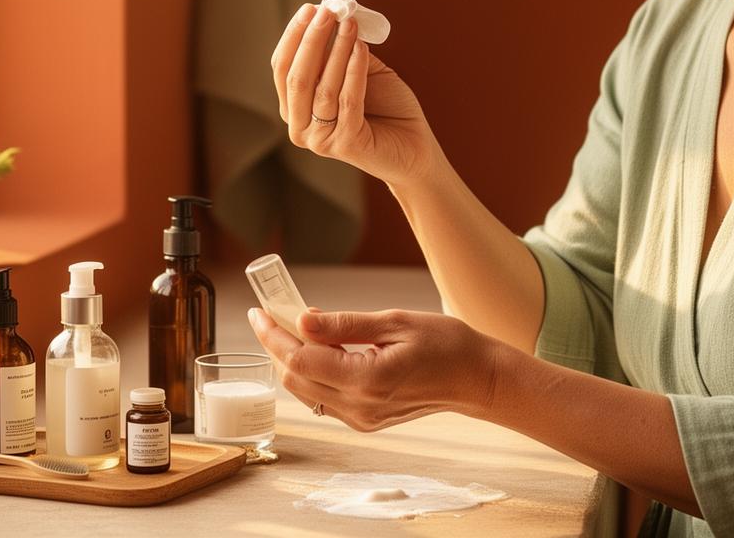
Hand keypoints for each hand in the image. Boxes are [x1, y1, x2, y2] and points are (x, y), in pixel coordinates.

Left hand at [247, 305, 501, 430]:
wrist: (475, 379)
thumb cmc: (444, 344)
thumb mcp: (395, 322)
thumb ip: (345, 325)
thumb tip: (302, 320)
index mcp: (367, 380)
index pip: (300, 359)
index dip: (273, 335)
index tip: (258, 312)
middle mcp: (359, 407)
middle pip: (295, 378)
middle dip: (277, 345)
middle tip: (271, 314)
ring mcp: (361, 419)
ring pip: (305, 391)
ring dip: (292, 359)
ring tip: (291, 326)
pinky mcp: (365, 421)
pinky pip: (323, 398)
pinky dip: (312, 372)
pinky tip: (319, 348)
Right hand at [271, 2, 443, 185]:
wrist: (414, 146)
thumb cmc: (385, 107)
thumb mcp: (360, 71)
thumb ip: (341, 49)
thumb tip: (333, 13)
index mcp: (295, 108)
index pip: (283, 68)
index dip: (294, 36)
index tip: (311, 8)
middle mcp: (300, 127)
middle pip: (297, 77)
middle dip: (310, 40)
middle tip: (327, 12)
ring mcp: (320, 140)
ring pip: (322, 88)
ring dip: (335, 51)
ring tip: (350, 25)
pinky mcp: (346, 145)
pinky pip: (348, 100)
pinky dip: (354, 71)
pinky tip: (362, 48)